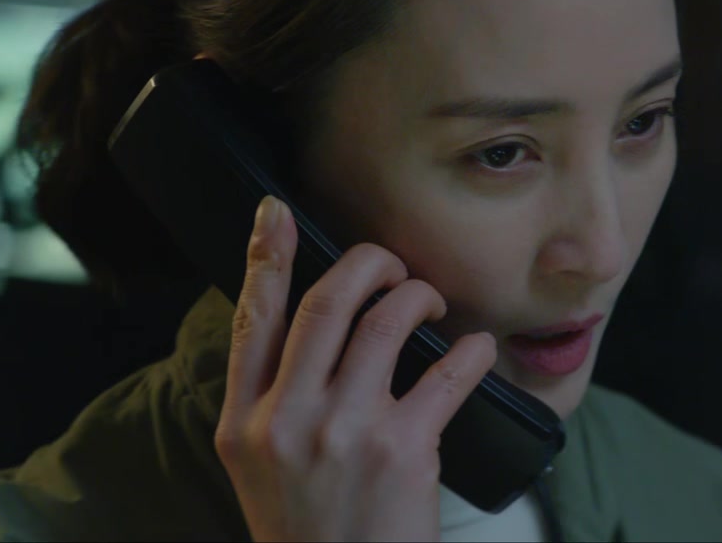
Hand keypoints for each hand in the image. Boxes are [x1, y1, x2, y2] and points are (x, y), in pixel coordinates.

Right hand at [215, 196, 497, 542]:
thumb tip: (304, 328)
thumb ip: (270, 401)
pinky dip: (471, 349)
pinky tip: (477, 347)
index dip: (263, 255)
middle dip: (368, 264)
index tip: (275, 210)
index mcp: (244, 422)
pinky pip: (448, 372)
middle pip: (326, 302)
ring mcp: (346, 432)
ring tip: (432, 303)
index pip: (252, 319)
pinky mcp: (403, 450)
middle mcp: (288, 419)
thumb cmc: (310, 531)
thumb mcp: (259, 468)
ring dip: (419, 295)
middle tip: (391, 266)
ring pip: (386, 321)